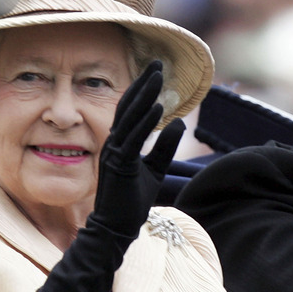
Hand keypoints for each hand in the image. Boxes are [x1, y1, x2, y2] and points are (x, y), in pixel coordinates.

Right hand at [36, 60, 185, 291]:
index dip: (144, 88)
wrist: (117, 229)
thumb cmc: (132, 201)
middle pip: (129, 106)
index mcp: (121, 142)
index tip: (157, 70)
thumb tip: (179, 123)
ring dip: (145, 96)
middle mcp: (114, 143)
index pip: (132, 109)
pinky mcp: (117, 166)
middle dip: (144, 84)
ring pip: (129, 118)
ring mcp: (113, 153)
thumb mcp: (155, 169)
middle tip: (159, 63)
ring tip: (158, 77)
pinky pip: (132, 139)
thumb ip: (165, 147)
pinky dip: (145, 122)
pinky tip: (157, 108)